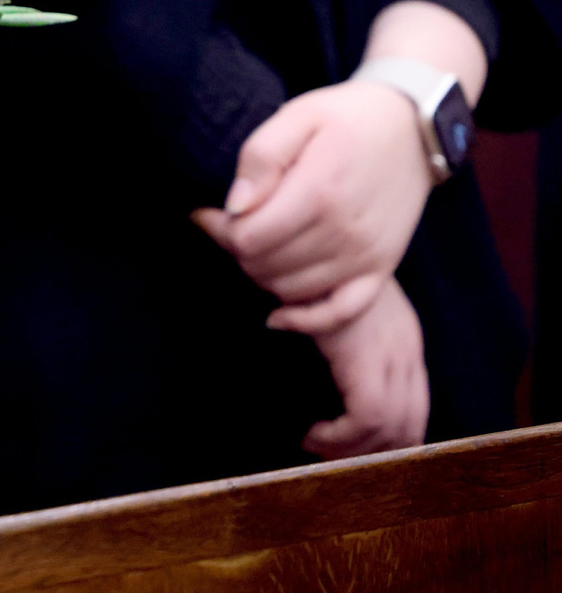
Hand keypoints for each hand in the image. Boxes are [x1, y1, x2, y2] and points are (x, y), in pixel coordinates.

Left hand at [192, 78, 433, 332]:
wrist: (411, 126)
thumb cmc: (346, 117)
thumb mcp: (297, 116)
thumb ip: (261, 157)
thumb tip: (235, 206)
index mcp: (319, 192)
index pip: (247, 238)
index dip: (220, 229)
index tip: (209, 213)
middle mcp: (344, 232)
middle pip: (264, 267)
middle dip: (237, 249)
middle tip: (231, 226)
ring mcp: (366, 255)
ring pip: (290, 290)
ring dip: (263, 274)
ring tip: (258, 244)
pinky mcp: (381, 268)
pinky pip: (339, 313)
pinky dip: (304, 319)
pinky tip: (277, 314)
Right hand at [302, 276, 428, 459]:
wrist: (293, 251)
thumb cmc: (299, 277)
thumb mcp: (328, 307)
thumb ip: (336, 339)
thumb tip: (319, 378)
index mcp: (402, 337)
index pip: (414, 404)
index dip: (387, 437)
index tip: (348, 446)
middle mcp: (406, 347)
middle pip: (411, 422)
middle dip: (374, 452)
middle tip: (333, 457)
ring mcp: (392, 354)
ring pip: (392, 428)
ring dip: (353, 448)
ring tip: (316, 445)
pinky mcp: (367, 360)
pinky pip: (368, 418)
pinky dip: (341, 436)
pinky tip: (313, 432)